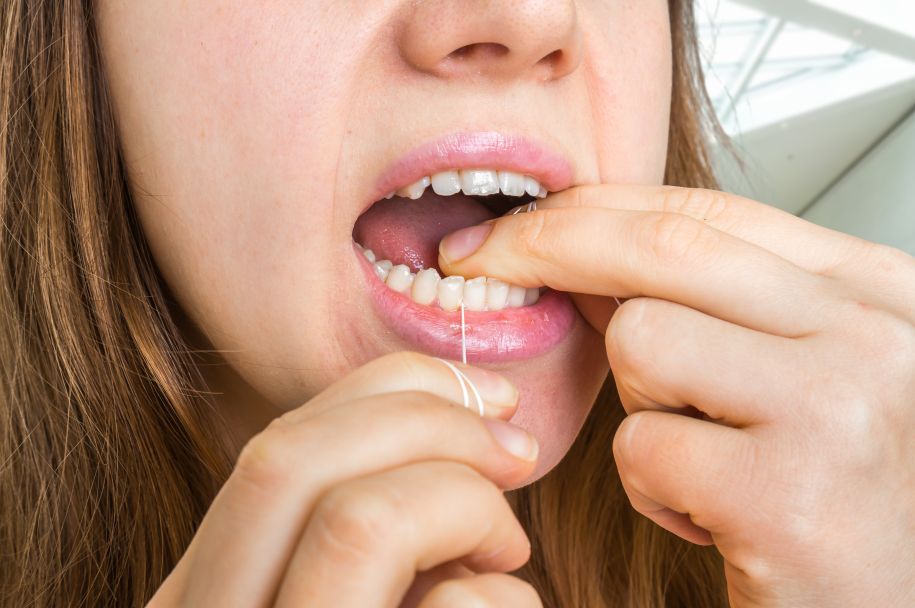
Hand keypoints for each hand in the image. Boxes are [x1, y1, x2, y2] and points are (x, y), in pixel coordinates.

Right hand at [147, 351, 542, 607]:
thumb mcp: (357, 585)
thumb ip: (366, 518)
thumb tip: (460, 420)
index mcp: (206, 592)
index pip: (271, 447)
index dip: (387, 392)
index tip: (482, 396)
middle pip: (287, 456)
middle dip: (424, 418)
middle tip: (515, 443)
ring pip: (357, 518)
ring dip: (463, 503)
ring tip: (508, 549)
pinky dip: (500, 599)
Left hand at [439, 184, 914, 605]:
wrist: (902, 607)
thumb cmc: (849, 501)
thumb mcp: (800, 374)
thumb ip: (708, 307)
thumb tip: (581, 254)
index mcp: (876, 291)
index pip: (708, 210)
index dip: (593, 209)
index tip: (515, 223)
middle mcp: (871, 332)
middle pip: (662, 245)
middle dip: (544, 243)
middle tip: (475, 260)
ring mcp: (835, 406)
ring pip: (640, 340)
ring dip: (639, 406)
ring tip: (701, 460)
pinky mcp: (786, 493)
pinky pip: (640, 445)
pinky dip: (651, 488)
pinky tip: (714, 520)